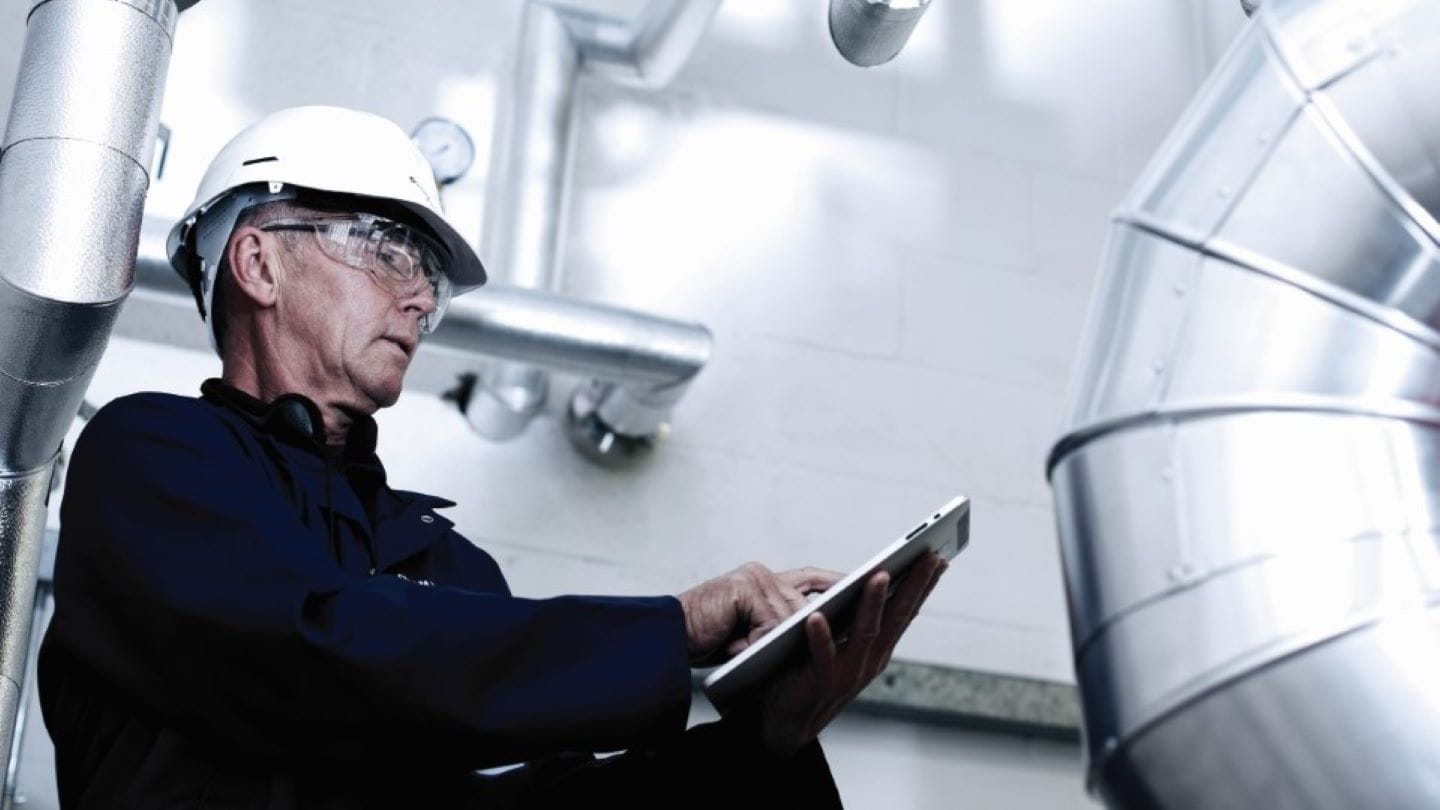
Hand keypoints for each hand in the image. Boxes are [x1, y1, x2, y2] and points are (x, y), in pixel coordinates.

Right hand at [678, 563, 841, 665]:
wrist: (664, 640)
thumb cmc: (705, 641)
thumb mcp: (750, 635)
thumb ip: (777, 628)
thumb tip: (816, 633)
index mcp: (763, 581)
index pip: (811, 579)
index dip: (837, 585)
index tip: (866, 591)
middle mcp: (760, 575)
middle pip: (806, 597)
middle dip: (826, 616)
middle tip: (854, 628)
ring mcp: (751, 579)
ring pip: (791, 612)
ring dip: (787, 638)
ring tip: (795, 656)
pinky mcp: (742, 589)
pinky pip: (769, 620)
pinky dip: (764, 640)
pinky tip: (754, 653)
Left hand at [755, 552, 947, 754]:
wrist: (788, 720)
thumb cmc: (813, 671)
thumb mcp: (846, 642)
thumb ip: (861, 617)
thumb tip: (877, 578)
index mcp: (878, 648)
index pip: (906, 611)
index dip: (923, 586)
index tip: (938, 558)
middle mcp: (871, 660)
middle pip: (895, 617)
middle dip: (913, 586)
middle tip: (926, 557)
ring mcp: (849, 673)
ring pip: (865, 634)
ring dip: (873, 604)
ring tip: (879, 575)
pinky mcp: (821, 683)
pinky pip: (823, 657)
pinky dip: (821, 637)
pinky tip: (816, 616)